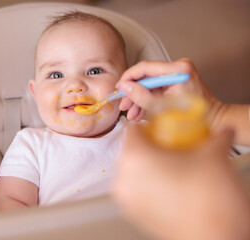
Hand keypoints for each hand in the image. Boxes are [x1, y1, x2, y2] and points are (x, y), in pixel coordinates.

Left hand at [112, 124, 249, 239]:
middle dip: (151, 148)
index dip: (150, 126)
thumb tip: (223, 131)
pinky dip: (149, 185)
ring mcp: (127, 201)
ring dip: (150, 167)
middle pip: (131, 152)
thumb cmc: (210, 201)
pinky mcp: (134, 216)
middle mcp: (123, 179)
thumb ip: (216, 138)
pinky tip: (172, 186)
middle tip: (172, 148)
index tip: (163, 128)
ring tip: (175, 168)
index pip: (133, 130)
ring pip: (133, 172)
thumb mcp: (214, 159)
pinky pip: (137, 191)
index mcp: (135, 158)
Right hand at [116, 58, 221, 121]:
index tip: (119, 87)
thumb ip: (141, 96)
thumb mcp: (161, 107)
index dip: (128, 77)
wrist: (212, 121)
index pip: (145, 67)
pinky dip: (147, 100)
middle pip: (146, 76)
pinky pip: (155, 89)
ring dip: (138, 99)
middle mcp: (178, 67)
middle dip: (133, 92)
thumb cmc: (193, 117)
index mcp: (178, 69)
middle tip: (123, 104)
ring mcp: (177, 74)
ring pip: (149, 84)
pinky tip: (139, 112)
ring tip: (131, 114)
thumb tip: (124, 87)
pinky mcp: (175, 81)